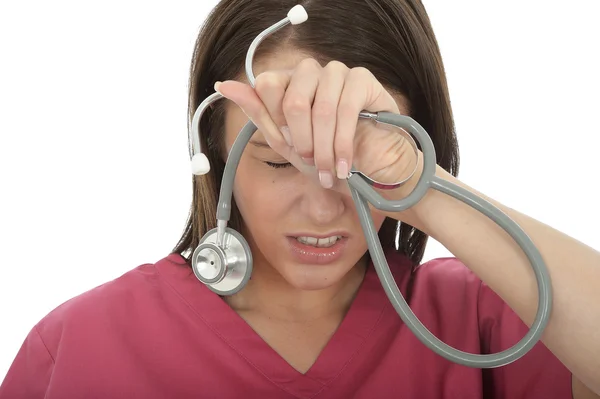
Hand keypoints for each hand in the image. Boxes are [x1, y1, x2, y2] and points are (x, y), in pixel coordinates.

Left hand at [214, 58, 421, 197]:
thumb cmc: (326, 155)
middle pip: (292, 99)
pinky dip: (342, 146)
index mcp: (288, 81)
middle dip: (302, 141)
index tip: (292, 146)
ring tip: (331, 170)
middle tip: (312, 161)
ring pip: (320, 109)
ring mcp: (338, 72)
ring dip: (324, 149)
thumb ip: (258, 113)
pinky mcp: (363, 80)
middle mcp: (311, 71)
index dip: (278, 124)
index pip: (267, 86)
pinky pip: (346, 111)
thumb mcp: (285, 142)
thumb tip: (223, 85)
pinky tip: (346, 165)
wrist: (368, 170)